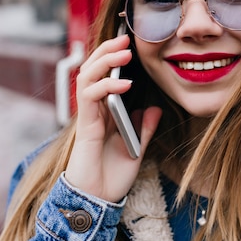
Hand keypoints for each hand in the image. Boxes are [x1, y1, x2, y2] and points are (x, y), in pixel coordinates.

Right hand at [65, 34, 161, 202]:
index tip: (131, 44)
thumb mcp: (137, 148)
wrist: (98, 200)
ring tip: (124, 54)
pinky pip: (90, 98)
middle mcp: (94, 110)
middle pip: (93, 70)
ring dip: (104, 62)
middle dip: (107, 52)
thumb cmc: (113, 176)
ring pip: (87, 78)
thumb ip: (144, 128)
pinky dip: (106, 87)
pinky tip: (124, 85)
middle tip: (125, 40)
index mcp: (105, 112)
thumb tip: (154, 108)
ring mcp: (88, 117)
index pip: (105, 76)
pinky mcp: (86, 126)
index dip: (114, 59)